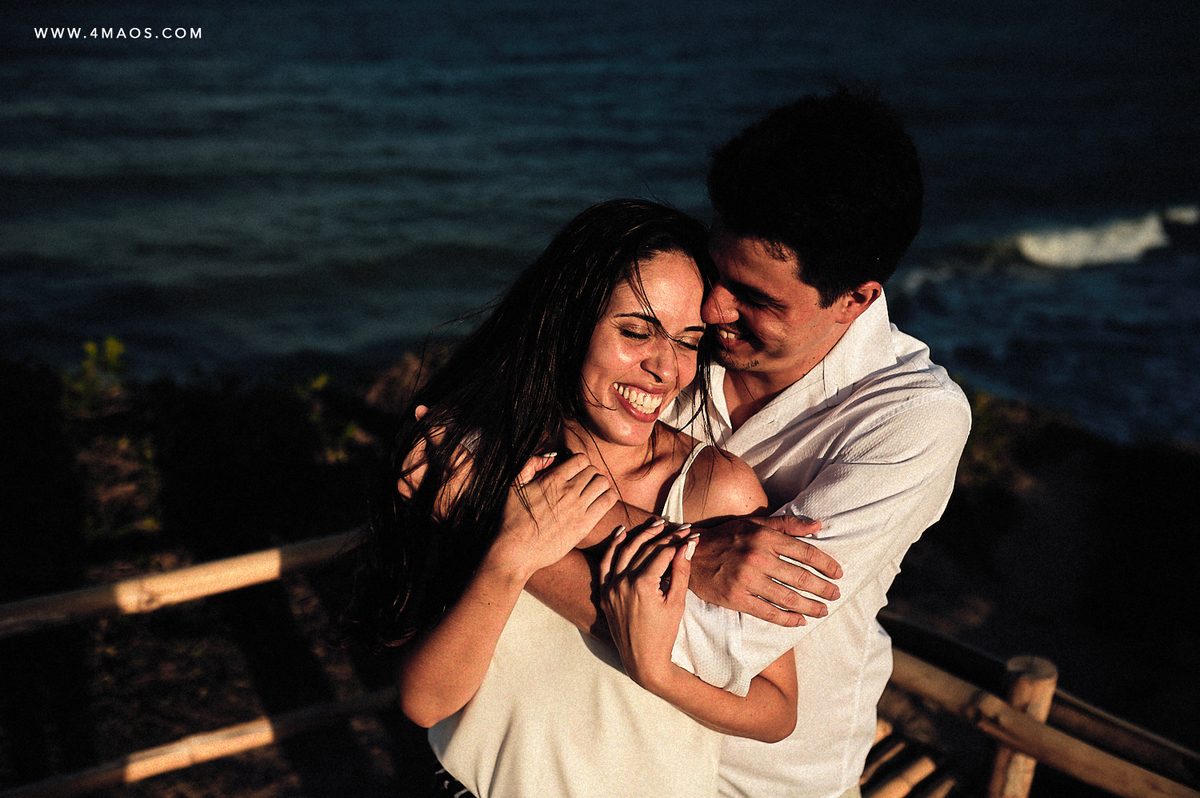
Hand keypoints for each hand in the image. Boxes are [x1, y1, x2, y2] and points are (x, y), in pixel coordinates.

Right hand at [487, 453, 617, 581]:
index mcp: (552, 480)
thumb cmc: (512, 519)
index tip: (574, 471)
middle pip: (593, 470)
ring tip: (592, 492)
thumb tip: (552, 456)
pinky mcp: (585, 525)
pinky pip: (609, 501)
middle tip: (583, 483)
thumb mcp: (513, 485)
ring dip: (600, 484)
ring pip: (603, 483)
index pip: (580, 459)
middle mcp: (568, 491)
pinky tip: (600, 502)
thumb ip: (530, 464)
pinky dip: (609, 497)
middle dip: (589, 474)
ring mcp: (578, 508)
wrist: (516, 551)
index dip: (579, 463)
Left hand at [598, 519, 694, 689]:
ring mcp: (610, 587)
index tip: (691, 534)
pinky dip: (613, 546)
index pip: (662, 553)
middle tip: (678, 527)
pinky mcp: (604, 592)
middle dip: (664, 536)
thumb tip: (688, 545)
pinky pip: (606, 563)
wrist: (642, 659)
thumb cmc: (663, 633)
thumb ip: (680, 572)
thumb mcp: (676, 603)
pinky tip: (622, 532)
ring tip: (656, 524)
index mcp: (642, 585)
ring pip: (624, 551)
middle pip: (644, 549)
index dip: (678, 541)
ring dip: (640, 535)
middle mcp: (622, 583)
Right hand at [689, 516, 841, 625]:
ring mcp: (746, 580)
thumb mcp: (754, 524)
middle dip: (823, 588)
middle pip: (800, 577)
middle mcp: (757, 557)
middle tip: (836, 594)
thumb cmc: (726, 537)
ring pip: (787, 597)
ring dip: (810, 606)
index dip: (825, 564)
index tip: (838, 573)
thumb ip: (786, 525)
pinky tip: (799, 621)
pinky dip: (787, 619)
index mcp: (764, 537)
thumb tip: (818, 526)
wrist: (691, 554)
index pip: (805, 552)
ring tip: (823, 610)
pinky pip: (768, 612)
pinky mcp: (736, 598)